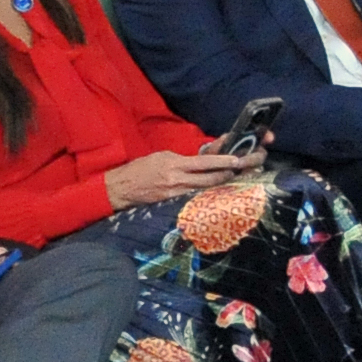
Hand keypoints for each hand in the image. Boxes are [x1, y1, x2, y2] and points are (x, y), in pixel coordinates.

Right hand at [105, 149, 257, 208]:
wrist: (121, 188)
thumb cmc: (140, 169)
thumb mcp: (161, 157)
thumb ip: (181, 160)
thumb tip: (197, 163)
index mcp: (174, 164)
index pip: (203, 163)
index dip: (221, 162)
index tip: (235, 161)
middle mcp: (177, 180)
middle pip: (208, 180)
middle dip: (226, 176)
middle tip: (240, 173)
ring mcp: (175, 195)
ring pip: (203, 191)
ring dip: (218, 187)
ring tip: (231, 183)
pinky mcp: (172, 205)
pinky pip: (192, 200)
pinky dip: (204, 197)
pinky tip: (213, 197)